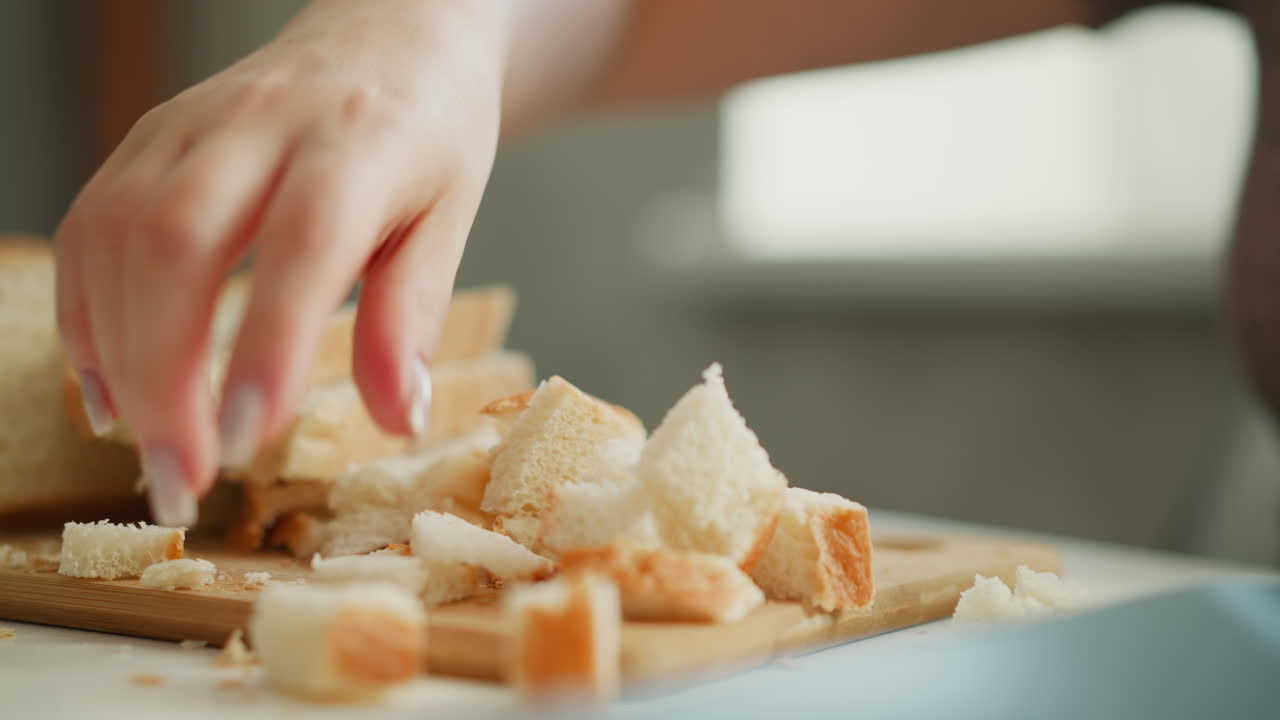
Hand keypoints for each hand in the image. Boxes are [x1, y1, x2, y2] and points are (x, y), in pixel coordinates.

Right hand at [54, 1, 508, 525]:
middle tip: (181, 480)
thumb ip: (414, 312)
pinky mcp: (148, 136)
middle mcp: (260, 124)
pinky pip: (90, 224)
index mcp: (357, 143)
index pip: (303, 243)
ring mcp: (191, 125)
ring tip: (148, 449)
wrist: (388, 31)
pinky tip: (109, 386)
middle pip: (176, 241)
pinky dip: (85, 314)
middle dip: (164, 375)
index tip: (243, 443)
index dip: (266, 345)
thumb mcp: (450, 216)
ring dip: (115, 357)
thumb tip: (396, 417)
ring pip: (115, 234)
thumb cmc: (430, 131)